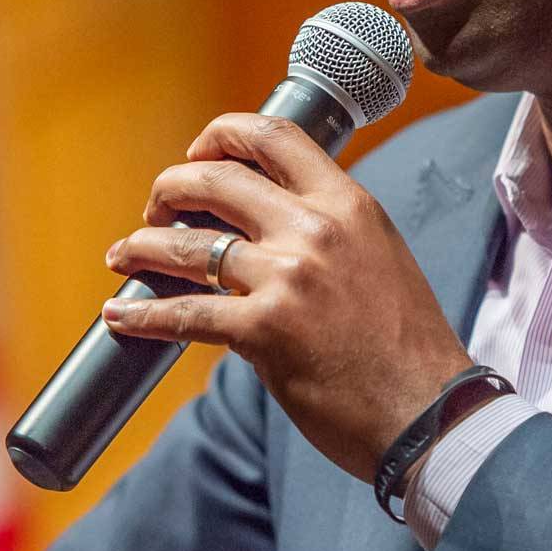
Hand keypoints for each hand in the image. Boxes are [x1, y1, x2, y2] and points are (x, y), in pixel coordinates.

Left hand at [102, 113, 471, 480]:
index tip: (197, 154)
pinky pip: (183, 313)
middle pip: (215, 180)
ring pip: (188, 245)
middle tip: (156, 210)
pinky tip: (122, 314)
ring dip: (142, 247)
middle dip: (169, 190)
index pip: (272, 136)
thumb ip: (328, 228)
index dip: (219, 135)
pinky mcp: (263, 331)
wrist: (429, 414)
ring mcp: (287, 278)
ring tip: (125, 255)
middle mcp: (315, 229)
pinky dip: (142, 314)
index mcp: (348, 204)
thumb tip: (262, 221)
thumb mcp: (378, 257)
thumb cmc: (406, 347)